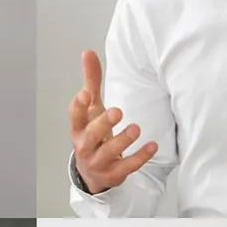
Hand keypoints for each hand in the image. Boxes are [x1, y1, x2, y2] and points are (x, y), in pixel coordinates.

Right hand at [68, 51, 157, 194]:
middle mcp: (85, 146)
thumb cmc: (92, 134)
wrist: (92, 172)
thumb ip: (91, 81)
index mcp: (78, 128)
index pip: (74, 117)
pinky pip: (127, 166)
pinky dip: (140, 157)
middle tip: (117, 111)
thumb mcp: (91, 108)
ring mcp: (99, 162)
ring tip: (135, 128)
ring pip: (108, 153)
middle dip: (102, 124)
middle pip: (90, 136)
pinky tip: (152, 145)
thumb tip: (88, 52)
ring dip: (122, 141)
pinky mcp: (114, 174)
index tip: (84, 94)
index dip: (78, 107)